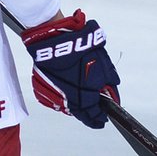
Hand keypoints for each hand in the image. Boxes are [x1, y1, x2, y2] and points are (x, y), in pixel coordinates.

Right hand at [21, 10, 120, 128]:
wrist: (54, 38)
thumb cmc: (79, 47)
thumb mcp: (102, 60)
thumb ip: (109, 77)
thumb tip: (113, 87)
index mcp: (86, 94)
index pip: (95, 114)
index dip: (100, 118)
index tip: (103, 119)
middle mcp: (70, 98)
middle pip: (81, 114)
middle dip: (89, 115)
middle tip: (94, 116)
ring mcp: (56, 94)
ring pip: (67, 108)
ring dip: (76, 107)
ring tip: (83, 104)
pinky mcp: (44, 89)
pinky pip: (54, 100)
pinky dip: (62, 99)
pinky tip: (67, 94)